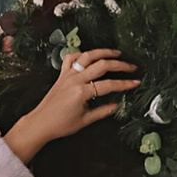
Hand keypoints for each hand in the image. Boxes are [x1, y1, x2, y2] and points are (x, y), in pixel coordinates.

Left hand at [5, 46, 139, 164]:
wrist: (40, 123)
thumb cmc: (60, 124)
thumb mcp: (85, 120)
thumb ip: (103, 111)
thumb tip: (117, 105)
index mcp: (82, 92)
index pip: (110, 85)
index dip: (125, 84)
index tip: (135, 82)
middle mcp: (75, 80)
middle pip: (102, 65)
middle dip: (120, 65)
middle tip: (131, 67)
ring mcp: (67, 75)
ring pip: (87, 56)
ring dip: (103, 52)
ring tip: (116, 53)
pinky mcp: (61, 74)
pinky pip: (71, 58)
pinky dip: (81, 54)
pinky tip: (89, 55)